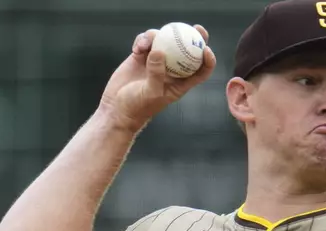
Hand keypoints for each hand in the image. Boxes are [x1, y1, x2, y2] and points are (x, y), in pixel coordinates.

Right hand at [98, 24, 215, 130]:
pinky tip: (137, 47)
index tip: (206, 49)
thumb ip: (156, 74)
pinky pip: (145, 42)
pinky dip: (142, 40)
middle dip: (194, 38)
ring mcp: (156, 62)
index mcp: (180, 83)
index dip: (208, 60)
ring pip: (164, 41)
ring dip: (158, 37)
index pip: (200, 71)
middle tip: (196, 28)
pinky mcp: (141, 56)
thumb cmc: (138, 107)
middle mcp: (170, 70)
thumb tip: (159, 51)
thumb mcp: (150, 93)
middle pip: (187, 51)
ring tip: (146, 44)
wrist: (117, 107)